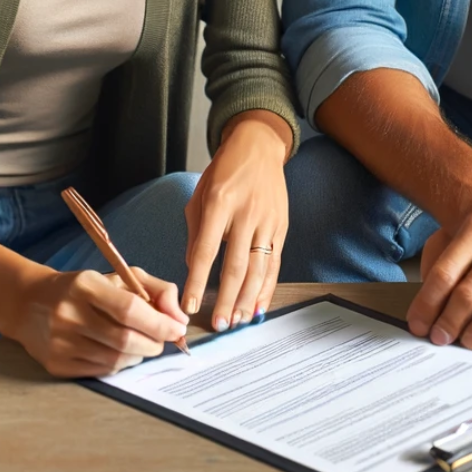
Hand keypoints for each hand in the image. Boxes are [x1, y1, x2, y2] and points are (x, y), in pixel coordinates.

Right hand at [9, 266, 187, 376]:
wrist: (31, 303)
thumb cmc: (84, 288)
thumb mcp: (119, 276)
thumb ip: (156, 289)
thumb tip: (180, 317)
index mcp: (85, 285)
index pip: (130, 309)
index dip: (159, 323)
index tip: (177, 329)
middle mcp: (69, 314)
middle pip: (125, 340)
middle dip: (154, 343)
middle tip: (163, 340)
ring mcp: (60, 342)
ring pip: (115, 360)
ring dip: (139, 355)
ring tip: (142, 344)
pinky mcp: (56, 364)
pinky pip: (101, 372)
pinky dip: (120, 365)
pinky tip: (121, 353)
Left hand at [182, 111, 289, 331]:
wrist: (258, 147)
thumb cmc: (224, 172)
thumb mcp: (200, 195)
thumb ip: (196, 233)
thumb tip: (192, 269)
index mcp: (219, 202)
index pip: (206, 250)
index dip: (196, 280)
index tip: (189, 306)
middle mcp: (246, 212)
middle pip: (236, 265)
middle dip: (226, 299)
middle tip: (219, 325)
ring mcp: (267, 220)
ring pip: (258, 268)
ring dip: (247, 299)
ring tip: (237, 321)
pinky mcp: (282, 226)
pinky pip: (275, 263)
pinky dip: (267, 287)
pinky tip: (258, 306)